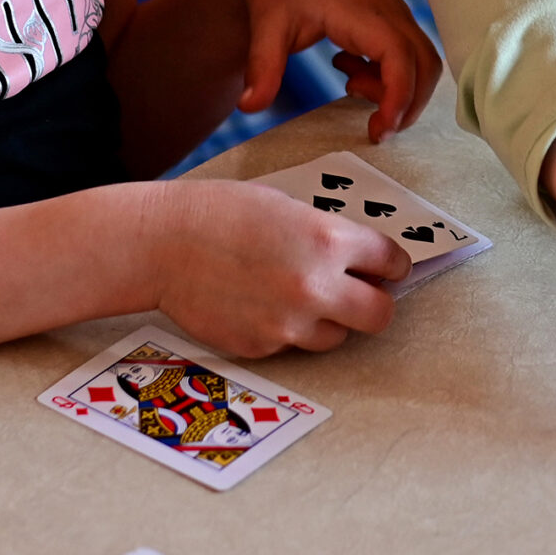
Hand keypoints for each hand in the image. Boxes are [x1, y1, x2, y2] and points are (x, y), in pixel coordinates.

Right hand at [144, 179, 410, 356]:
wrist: (162, 244)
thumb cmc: (220, 213)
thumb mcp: (288, 207)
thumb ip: (328, 235)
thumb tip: (361, 259)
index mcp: (328, 240)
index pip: (392, 262)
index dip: (393, 265)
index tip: (390, 268)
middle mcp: (316, 286)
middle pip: (381, 315)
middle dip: (377, 302)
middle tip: (364, 293)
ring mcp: (289, 323)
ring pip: (338, 337)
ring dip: (330, 320)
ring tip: (301, 295)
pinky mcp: (262, 347)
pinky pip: (292, 344)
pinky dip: (287, 329)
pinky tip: (262, 303)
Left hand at [233, 0, 441, 143]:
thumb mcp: (265, 25)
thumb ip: (262, 68)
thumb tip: (247, 108)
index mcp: (361, 12)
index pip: (400, 58)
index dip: (398, 98)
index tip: (379, 130)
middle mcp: (388, 11)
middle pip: (426, 65)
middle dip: (408, 104)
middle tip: (373, 129)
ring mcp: (394, 12)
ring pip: (422, 61)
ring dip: (399, 89)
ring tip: (350, 86)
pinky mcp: (391, 16)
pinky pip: (409, 53)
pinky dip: (391, 75)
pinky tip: (349, 69)